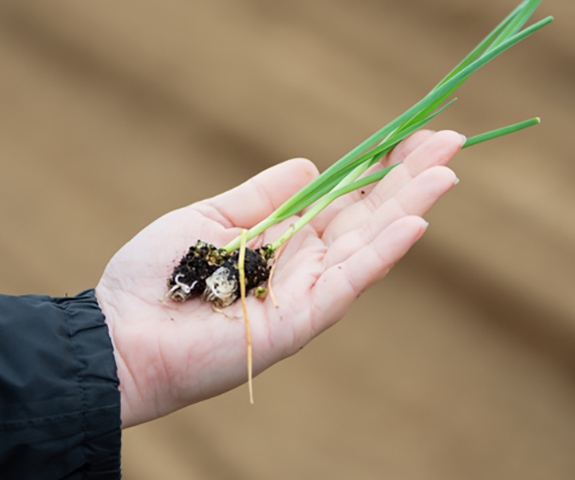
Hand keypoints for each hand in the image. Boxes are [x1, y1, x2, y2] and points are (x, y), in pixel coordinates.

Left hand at [95, 130, 463, 427]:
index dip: (381, 169)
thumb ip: (265, 195)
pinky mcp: (300, 322)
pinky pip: (348, 283)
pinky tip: (414, 222)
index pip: (347, 199)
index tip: (415, 136)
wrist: (123, 332)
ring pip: (369, 244)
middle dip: (409, 180)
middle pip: (368, 217)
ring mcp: (307, 294)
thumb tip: (313, 166)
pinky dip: (382, 253)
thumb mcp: (214, 216)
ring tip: (447, 170)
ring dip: (410, 207)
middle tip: (451, 141)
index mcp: (287, 239)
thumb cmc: (159, 274)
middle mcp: (305, 265)